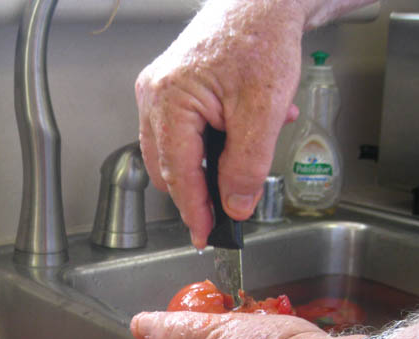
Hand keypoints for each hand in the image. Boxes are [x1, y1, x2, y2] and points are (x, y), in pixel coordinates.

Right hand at [135, 0, 303, 247]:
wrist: (264, 2)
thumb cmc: (261, 38)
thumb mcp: (263, 111)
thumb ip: (247, 165)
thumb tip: (235, 205)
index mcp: (169, 99)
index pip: (178, 173)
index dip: (194, 210)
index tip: (205, 234)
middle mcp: (154, 95)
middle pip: (169, 168)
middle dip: (201, 188)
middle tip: (230, 206)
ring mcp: (158, 92)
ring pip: (175, 153)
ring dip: (210, 163)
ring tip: (248, 150)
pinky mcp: (171, 90)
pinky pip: (183, 132)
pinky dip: (211, 142)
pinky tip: (242, 129)